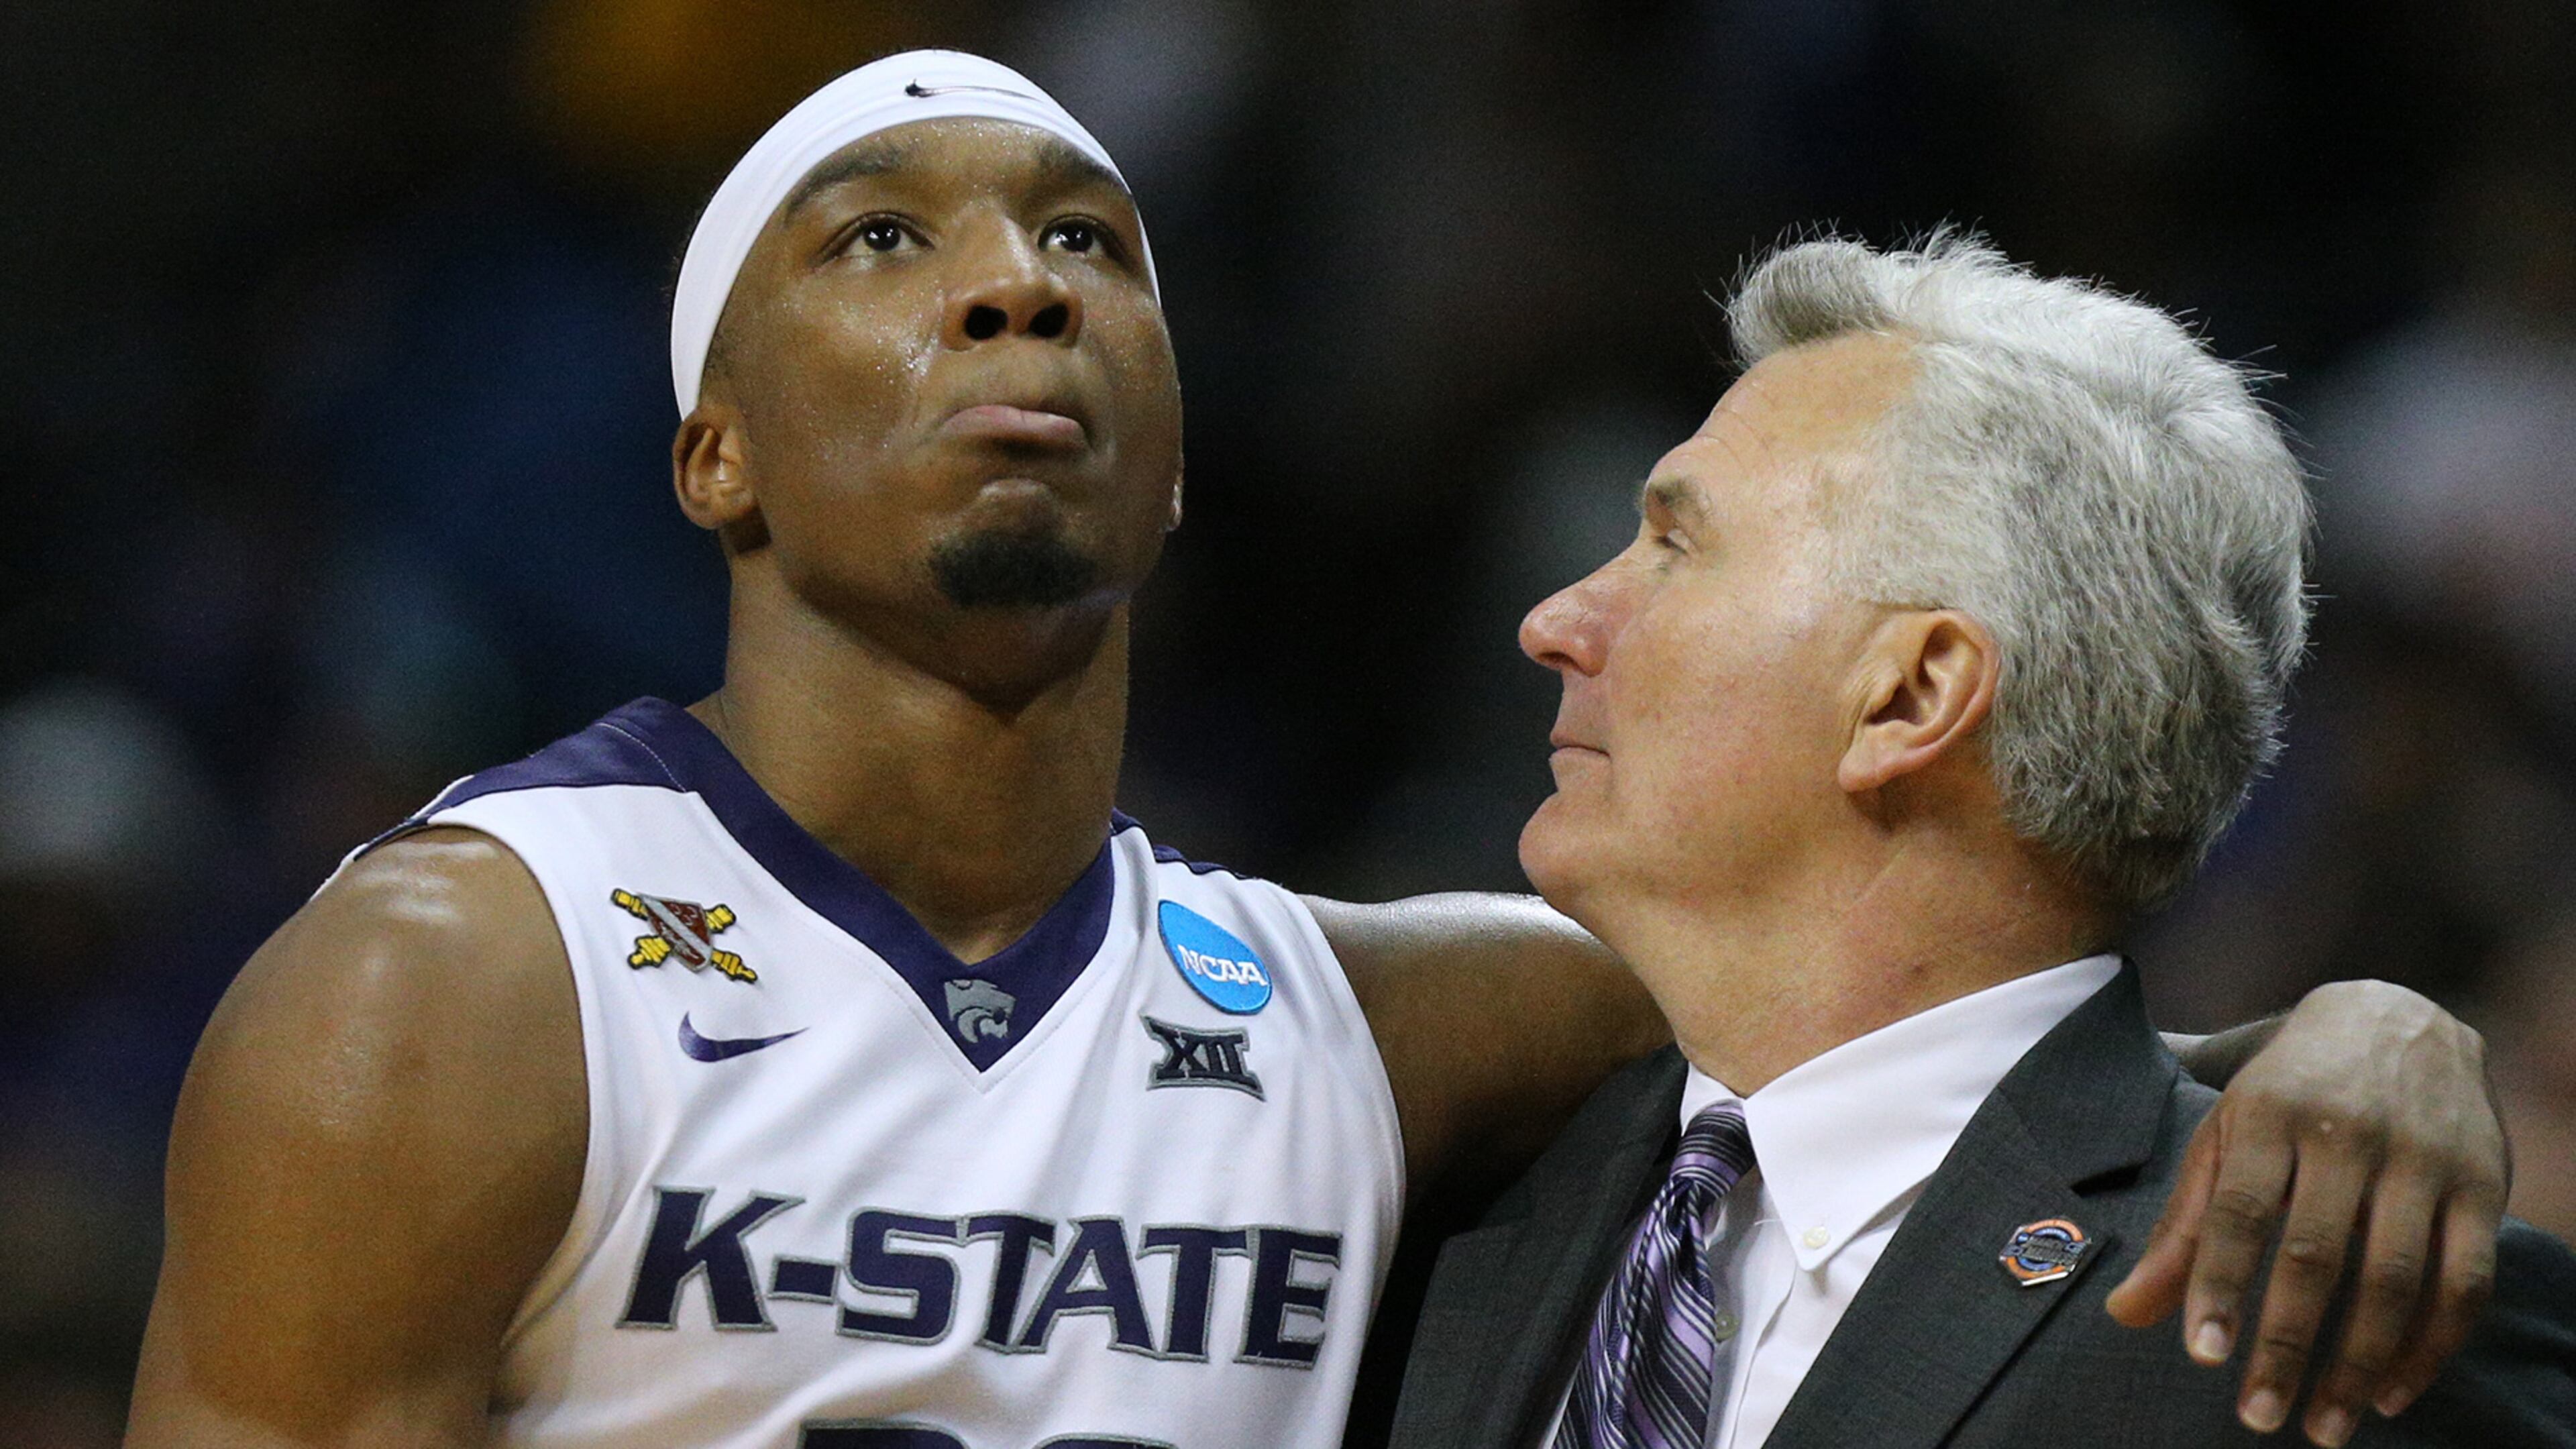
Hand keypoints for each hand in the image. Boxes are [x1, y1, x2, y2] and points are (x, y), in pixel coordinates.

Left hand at [2104, 980, 2508, 1446]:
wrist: (2395, 1016)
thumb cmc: (2289, 1091)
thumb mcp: (2225, 1136)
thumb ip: (2183, 1227)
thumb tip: (2123, 1314)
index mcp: (2269, 1114)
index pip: (2238, 1211)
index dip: (2216, 1284)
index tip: (2201, 1354)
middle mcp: (2346, 1133)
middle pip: (2315, 1255)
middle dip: (2286, 1344)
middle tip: (2259, 1416)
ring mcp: (2420, 1158)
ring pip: (2393, 1278)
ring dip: (2359, 1362)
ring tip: (2325, 1423)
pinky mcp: (2480, 1183)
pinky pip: (2462, 1280)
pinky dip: (2430, 1345)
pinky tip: (2393, 1391)